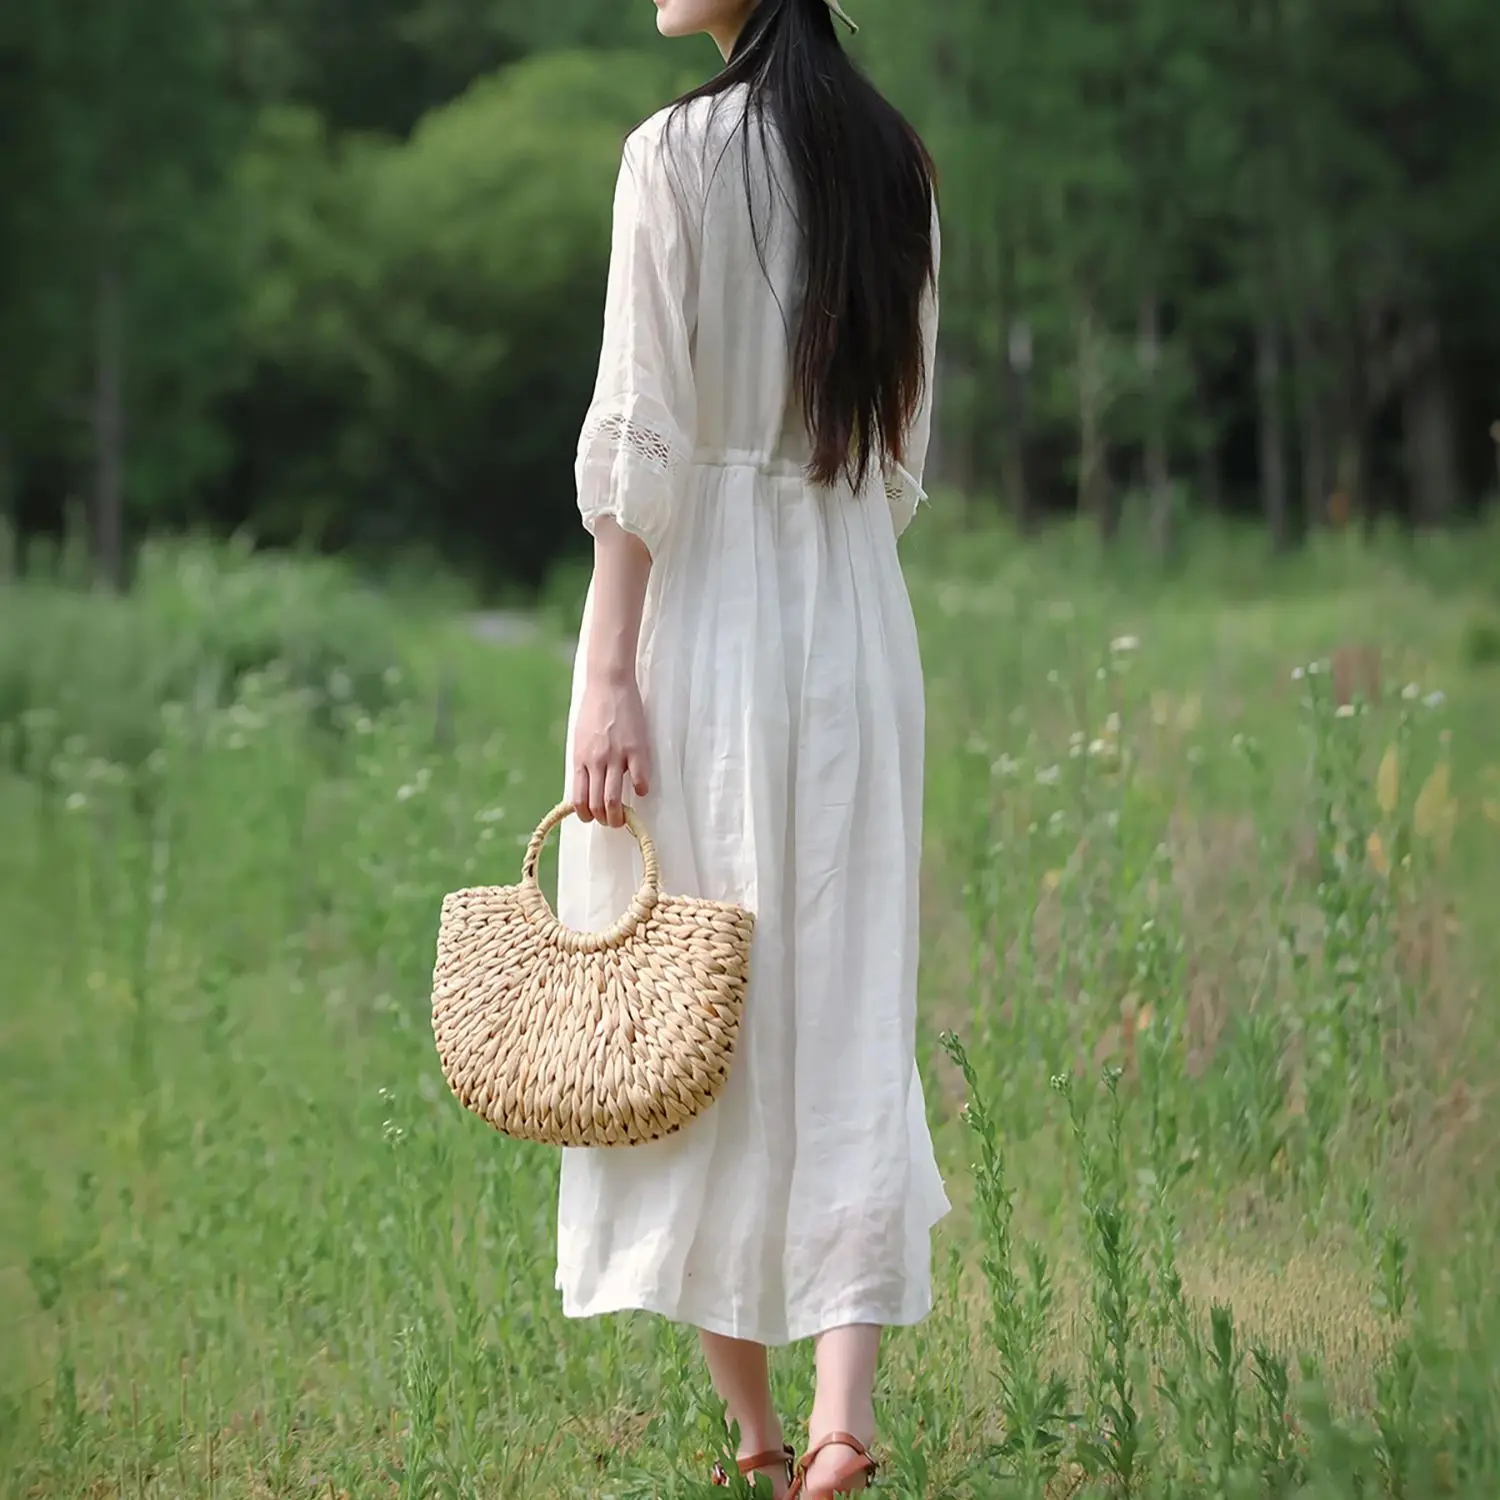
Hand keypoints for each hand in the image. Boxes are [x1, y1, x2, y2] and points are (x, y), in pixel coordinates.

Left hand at [571, 671, 651, 826]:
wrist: (608, 684)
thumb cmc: (593, 710)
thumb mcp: (580, 739)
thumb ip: (584, 762)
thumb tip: (586, 786)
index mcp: (580, 760)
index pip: (579, 800)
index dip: (586, 815)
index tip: (593, 816)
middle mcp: (596, 762)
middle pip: (597, 804)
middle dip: (605, 820)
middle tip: (612, 821)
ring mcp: (616, 756)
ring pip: (615, 799)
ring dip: (620, 815)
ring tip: (625, 817)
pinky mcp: (636, 749)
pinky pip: (640, 780)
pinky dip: (642, 790)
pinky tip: (642, 789)